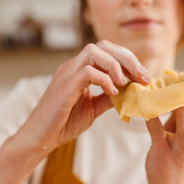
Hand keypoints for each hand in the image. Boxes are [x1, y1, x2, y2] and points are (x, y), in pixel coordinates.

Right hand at [17, 40, 149, 154]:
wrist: (40, 138)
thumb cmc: (63, 123)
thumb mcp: (93, 108)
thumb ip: (109, 97)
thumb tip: (130, 92)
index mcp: (80, 69)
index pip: (107, 51)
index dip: (128, 60)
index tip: (143, 77)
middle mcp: (73, 66)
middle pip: (103, 45)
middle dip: (127, 58)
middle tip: (142, 76)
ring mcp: (67, 74)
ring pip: (94, 52)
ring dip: (116, 65)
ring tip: (126, 83)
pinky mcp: (64, 86)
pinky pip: (87, 72)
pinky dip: (104, 80)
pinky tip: (112, 93)